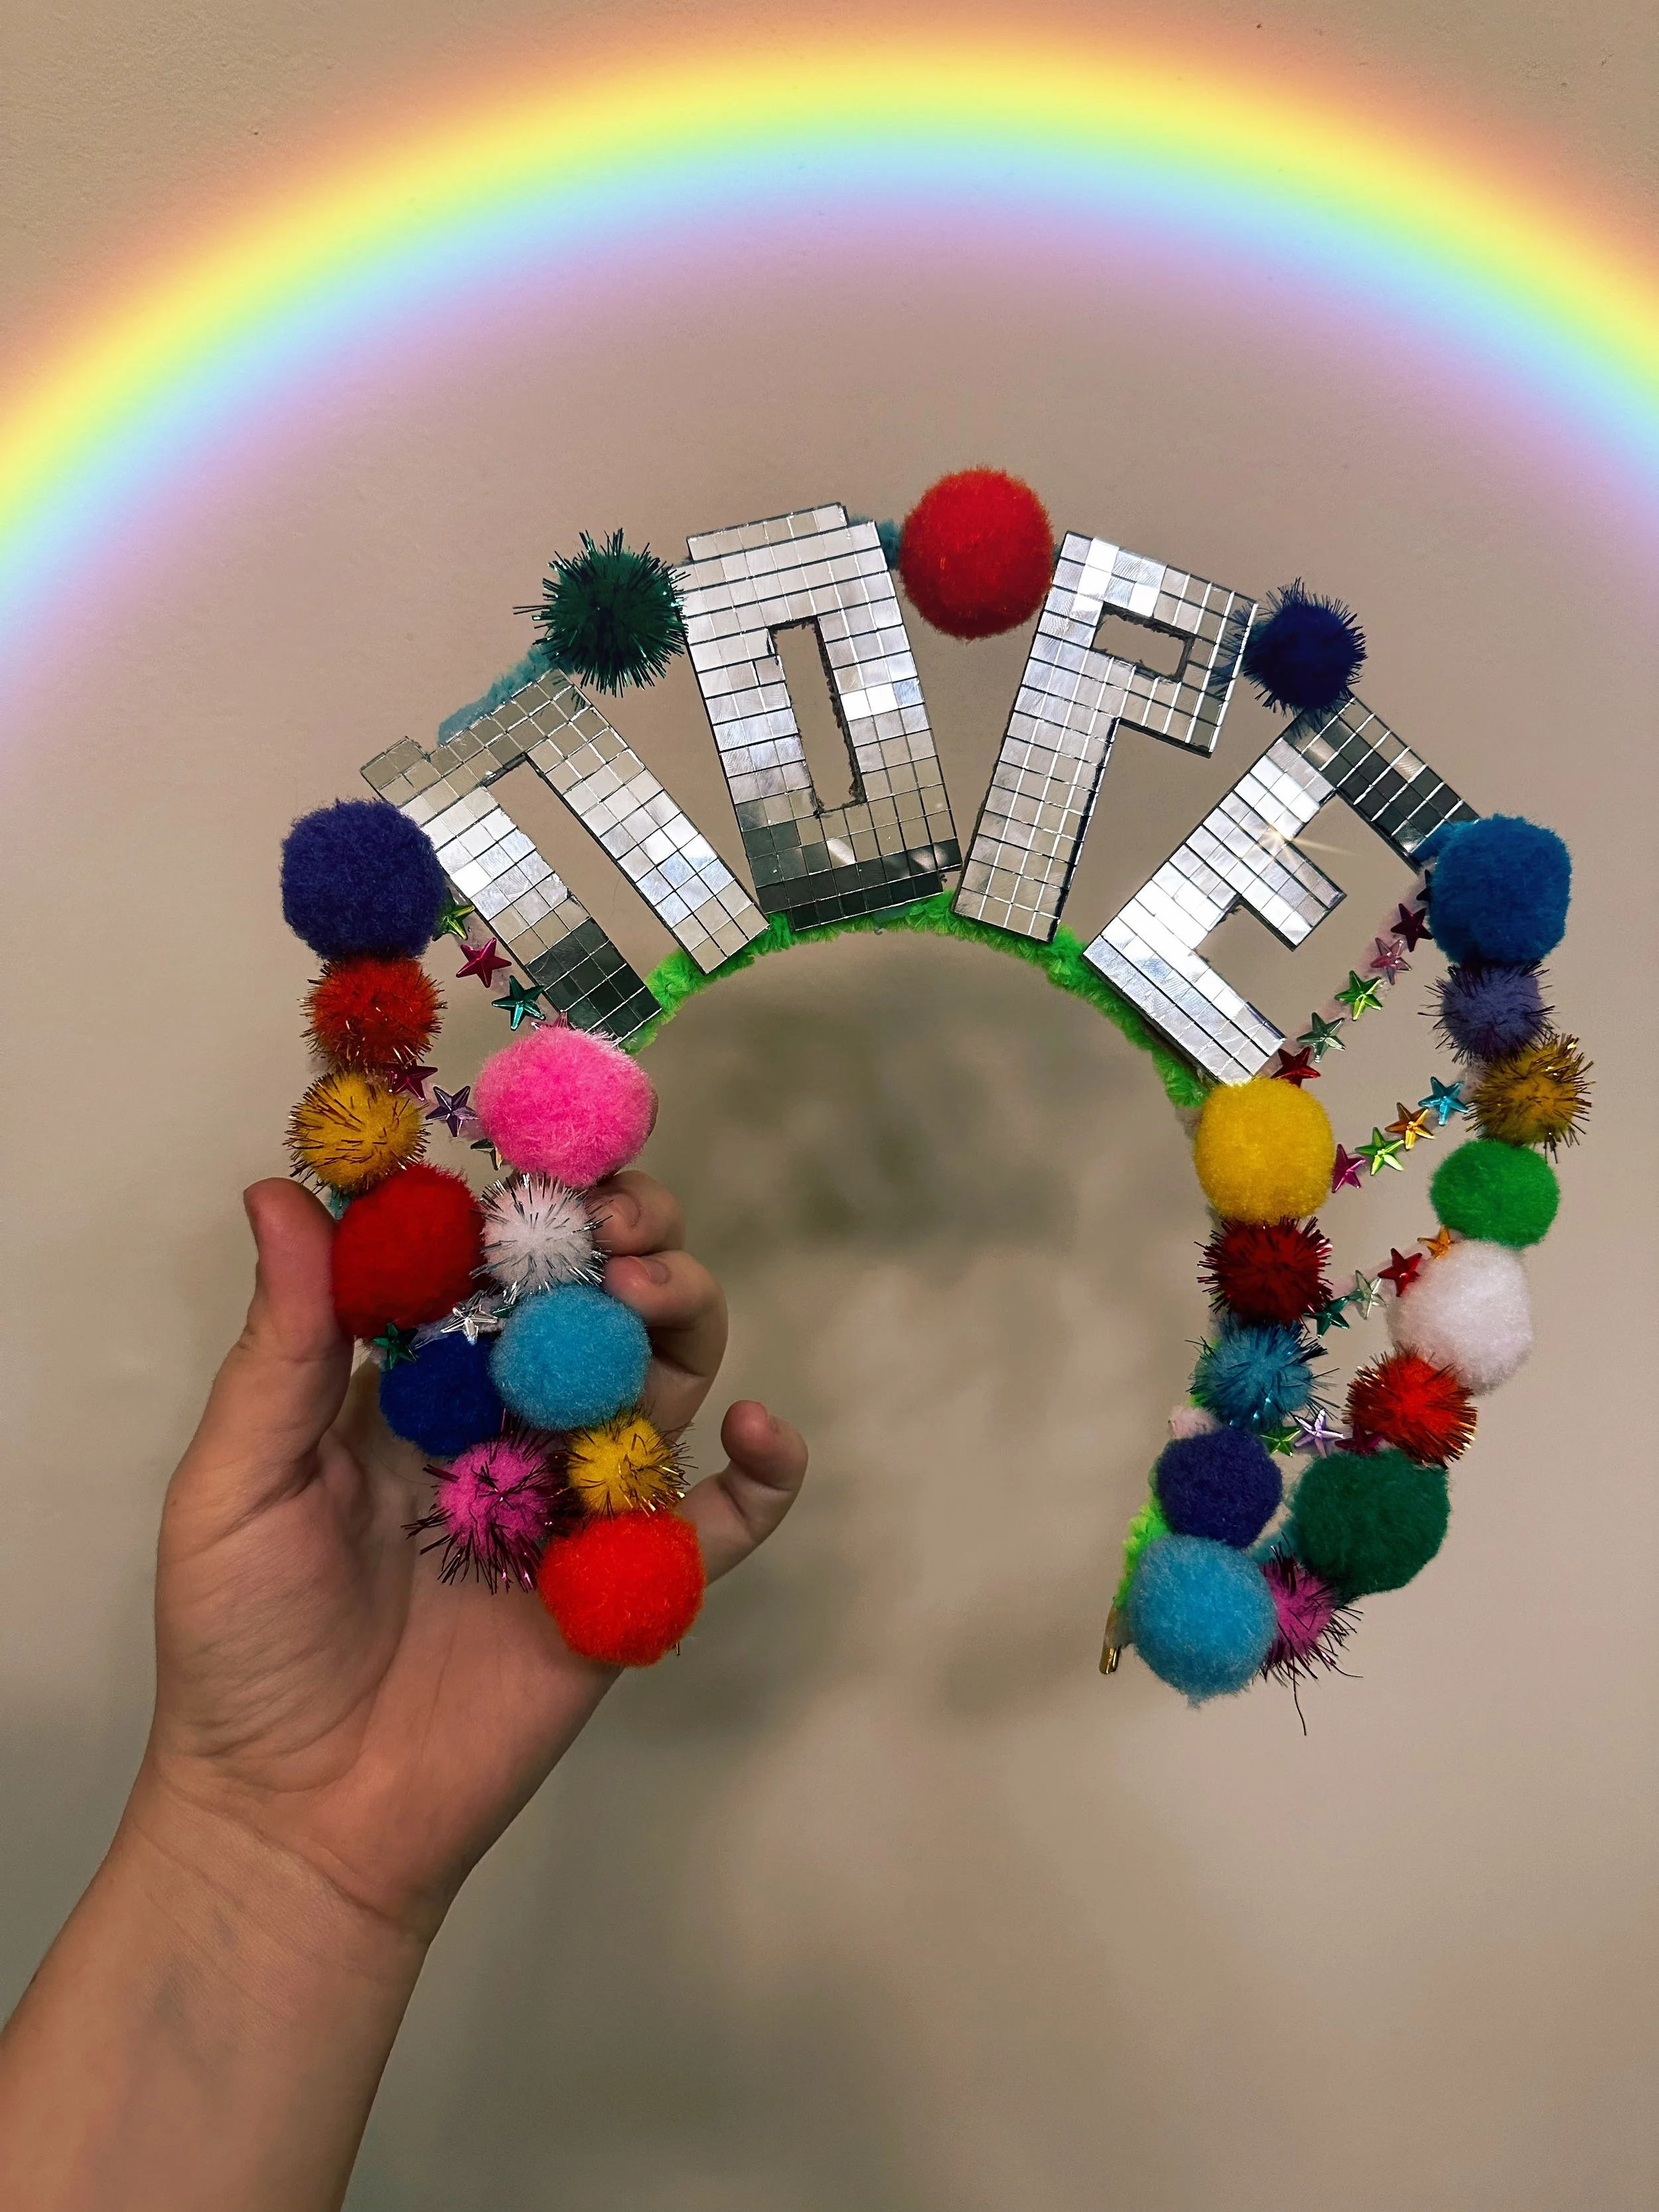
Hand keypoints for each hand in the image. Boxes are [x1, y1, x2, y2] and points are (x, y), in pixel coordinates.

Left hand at [137, 1172, 806, 1944]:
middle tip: (614, 1220)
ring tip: (650, 1293)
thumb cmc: (242, 1647)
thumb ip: (281, 1343)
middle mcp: (507, 1421)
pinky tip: (761, 1431)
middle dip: (622, 1233)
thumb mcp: (238, 1481)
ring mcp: (574, 1497)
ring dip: (682, 1312)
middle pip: (596, 1295)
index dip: (525, 1187)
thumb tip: (279, 1192)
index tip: (545, 1132)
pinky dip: (765, 1473)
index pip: (488, 1255)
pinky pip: (721, 1519)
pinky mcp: (627, 1583)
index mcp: (416, 1382)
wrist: (299, 1816)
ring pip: (665, 1375)